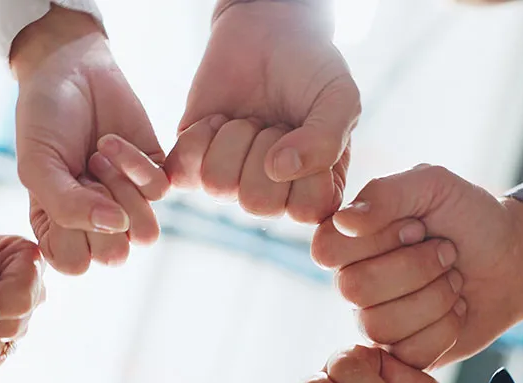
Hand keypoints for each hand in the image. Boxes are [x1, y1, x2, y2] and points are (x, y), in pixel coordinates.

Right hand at [10, 7, 169, 274]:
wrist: (71, 68)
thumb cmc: (44, 118)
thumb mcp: (38, 164)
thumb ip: (65, 206)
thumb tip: (117, 228)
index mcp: (59, 227)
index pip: (74, 264)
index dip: (72, 235)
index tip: (58, 194)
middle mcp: (95, 221)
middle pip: (115, 256)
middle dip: (100, 215)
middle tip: (82, 175)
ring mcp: (126, 200)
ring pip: (145, 233)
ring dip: (122, 195)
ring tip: (97, 160)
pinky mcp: (154, 174)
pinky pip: (159, 192)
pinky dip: (134, 164)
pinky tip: (111, 142)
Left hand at [168, 1, 358, 222]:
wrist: (266, 31)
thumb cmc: (311, 68)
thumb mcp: (339, 97)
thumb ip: (327, 138)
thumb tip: (279, 170)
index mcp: (315, 189)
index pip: (305, 210)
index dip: (305, 167)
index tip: (310, 129)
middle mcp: (273, 194)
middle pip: (256, 203)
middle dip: (264, 148)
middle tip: (275, 121)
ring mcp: (232, 181)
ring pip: (218, 185)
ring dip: (234, 138)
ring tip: (249, 119)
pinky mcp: (194, 163)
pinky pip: (183, 172)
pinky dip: (200, 136)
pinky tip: (220, 119)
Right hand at [311, 165, 522, 368]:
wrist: (514, 259)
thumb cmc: (470, 217)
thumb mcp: (434, 185)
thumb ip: (386, 194)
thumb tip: (344, 220)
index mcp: (350, 238)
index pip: (327, 249)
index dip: (378, 240)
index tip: (417, 225)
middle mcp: (354, 281)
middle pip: (356, 289)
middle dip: (417, 268)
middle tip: (448, 252)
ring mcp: (375, 320)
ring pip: (380, 325)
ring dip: (435, 298)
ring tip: (454, 279)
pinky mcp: (403, 352)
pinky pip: (408, 353)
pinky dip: (446, 328)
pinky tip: (457, 309)